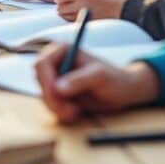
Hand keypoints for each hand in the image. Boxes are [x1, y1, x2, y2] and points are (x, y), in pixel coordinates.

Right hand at [34, 43, 160, 122]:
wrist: (124, 92)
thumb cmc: (115, 78)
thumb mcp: (100, 77)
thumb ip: (79, 80)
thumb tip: (58, 89)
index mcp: (62, 51)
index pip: (41, 64)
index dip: (46, 81)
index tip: (58, 95)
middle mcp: (56, 64)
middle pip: (40, 82)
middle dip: (52, 98)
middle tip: (69, 110)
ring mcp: (56, 80)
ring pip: (43, 96)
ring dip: (57, 107)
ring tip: (76, 111)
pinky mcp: (59, 94)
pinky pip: (50, 105)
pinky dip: (60, 112)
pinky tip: (75, 112)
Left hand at [54, 0, 124, 20]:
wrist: (119, 9)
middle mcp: (82, 4)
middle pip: (59, 3)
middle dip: (61, 1)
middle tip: (66, 0)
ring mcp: (82, 14)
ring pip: (62, 12)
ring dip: (64, 9)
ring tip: (72, 6)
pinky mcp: (83, 22)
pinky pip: (68, 20)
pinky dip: (69, 16)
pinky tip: (76, 12)